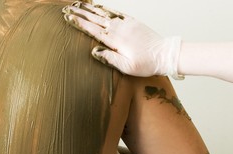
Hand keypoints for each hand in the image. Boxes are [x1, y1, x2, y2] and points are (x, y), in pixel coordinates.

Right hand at [63, 1, 183, 78]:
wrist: (165, 54)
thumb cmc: (146, 64)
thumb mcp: (127, 67)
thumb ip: (110, 58)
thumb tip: (94, 51)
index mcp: (115, 40)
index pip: (93, 30)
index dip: (79, 23)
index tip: (68, 17)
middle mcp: (119, 29)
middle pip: (95, 19)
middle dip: (80, 13)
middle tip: (68, 9)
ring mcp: (126, 24)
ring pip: (104, 13)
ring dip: (90, 9)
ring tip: (79, 4)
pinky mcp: (133, 22)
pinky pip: (116, 12)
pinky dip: (105, 8)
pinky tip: (99, 7)